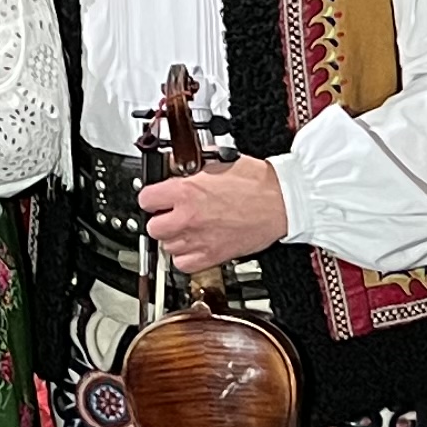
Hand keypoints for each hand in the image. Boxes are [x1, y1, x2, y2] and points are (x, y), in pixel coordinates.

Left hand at [141, 152, 288, 270]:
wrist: (281, 202)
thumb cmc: (257, 183)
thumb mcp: (217, 162)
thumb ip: (189, 166)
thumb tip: (174, 164)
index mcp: (186, 191)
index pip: (145, 199)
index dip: (151, 197)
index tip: (157, 199)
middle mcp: (188, 218)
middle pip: (153, 227)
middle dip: (160, 219)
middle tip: (171, 214)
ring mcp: (199, 240)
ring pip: (167, 246)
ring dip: (173, 238)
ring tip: (186, 228)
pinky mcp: (213, 256)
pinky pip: (182, 264)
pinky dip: (185, 257)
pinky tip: (193, 245)